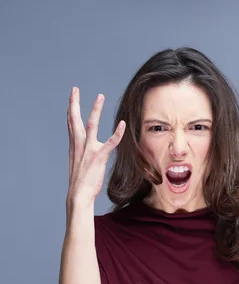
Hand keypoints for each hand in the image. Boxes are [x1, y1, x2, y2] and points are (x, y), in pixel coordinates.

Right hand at [67, 87, 125, 205]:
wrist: (79, 194)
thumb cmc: (81, 182)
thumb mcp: (79, 163)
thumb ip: (83, 152)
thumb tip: (88, 148)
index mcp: (74, 145)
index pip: (71, 123)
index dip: (70, 108)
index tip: (71, 97)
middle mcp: (79, 145)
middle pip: (74, 119)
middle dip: (74, 103)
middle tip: (74, 89)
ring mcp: (88, 150)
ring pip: (91, 125)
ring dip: (95, 110)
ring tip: (99, 96)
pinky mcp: (99, 157)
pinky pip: (110, 142)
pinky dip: (117, 133)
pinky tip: (122, 124)